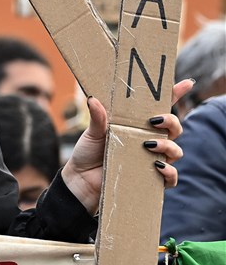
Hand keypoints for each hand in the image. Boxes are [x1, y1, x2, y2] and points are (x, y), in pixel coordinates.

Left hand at [61, 79, 190, 213]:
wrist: (80, 180)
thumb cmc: (87, 153)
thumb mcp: (92, 133)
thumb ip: (98, 118)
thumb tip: (93, 100)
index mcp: (137, 125)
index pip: (160, 108)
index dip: (175, 95)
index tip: (185, 83)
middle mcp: (148, 140)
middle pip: (174, 128)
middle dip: (171, 122)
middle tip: (154, 121)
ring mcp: (152, 160)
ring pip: (176, 150)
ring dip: (167, 146)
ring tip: (148, 145)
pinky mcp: (151, 178)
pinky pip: (171, 176)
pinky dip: (169, 171)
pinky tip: (157, 166)